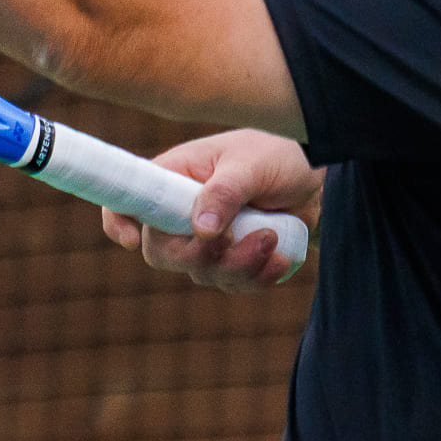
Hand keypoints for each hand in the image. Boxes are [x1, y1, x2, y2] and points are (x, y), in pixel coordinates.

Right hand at [101, 129, 323, 292]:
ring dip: (239, 266)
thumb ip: (225, 192)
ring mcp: (208, 240)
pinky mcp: (233, 261)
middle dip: (199, 256)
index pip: (128, 199)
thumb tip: (200, 230)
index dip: (118, 222)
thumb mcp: (252, 165)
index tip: (133, 241)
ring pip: (201, 273)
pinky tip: (281, 259)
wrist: (322, 181)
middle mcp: (183, 211)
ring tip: (273, 237)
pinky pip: (232, 285)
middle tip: (235, 240)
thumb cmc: (281, 156)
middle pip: (162, 252)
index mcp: (175, 176)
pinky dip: (257, 278)